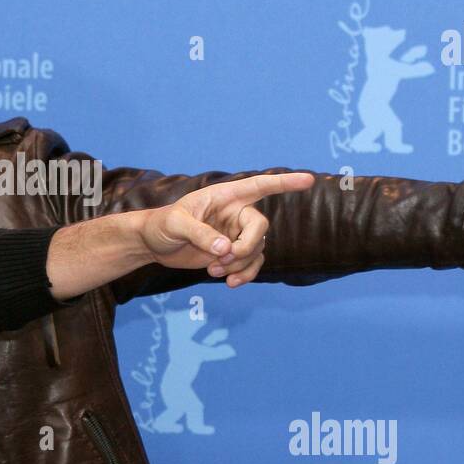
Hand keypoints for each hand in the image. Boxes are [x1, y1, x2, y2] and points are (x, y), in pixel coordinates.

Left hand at [139, 172, 315, 286]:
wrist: (154, 244)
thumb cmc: (161, 224)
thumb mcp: (175, 224)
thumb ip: (200, 234)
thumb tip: (225, 249)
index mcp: (224, 196)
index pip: (259, 186)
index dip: (284, 183)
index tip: (309, 180)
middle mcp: (235, 213)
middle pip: (260, 227)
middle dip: (246, 247)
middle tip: (224, 259)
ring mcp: (236, 234)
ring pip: (256, 250)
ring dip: (240, 265)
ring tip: (214, 271)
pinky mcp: (232, 254)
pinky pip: (252, 265)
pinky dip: (244, 275)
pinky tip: (229, 283)